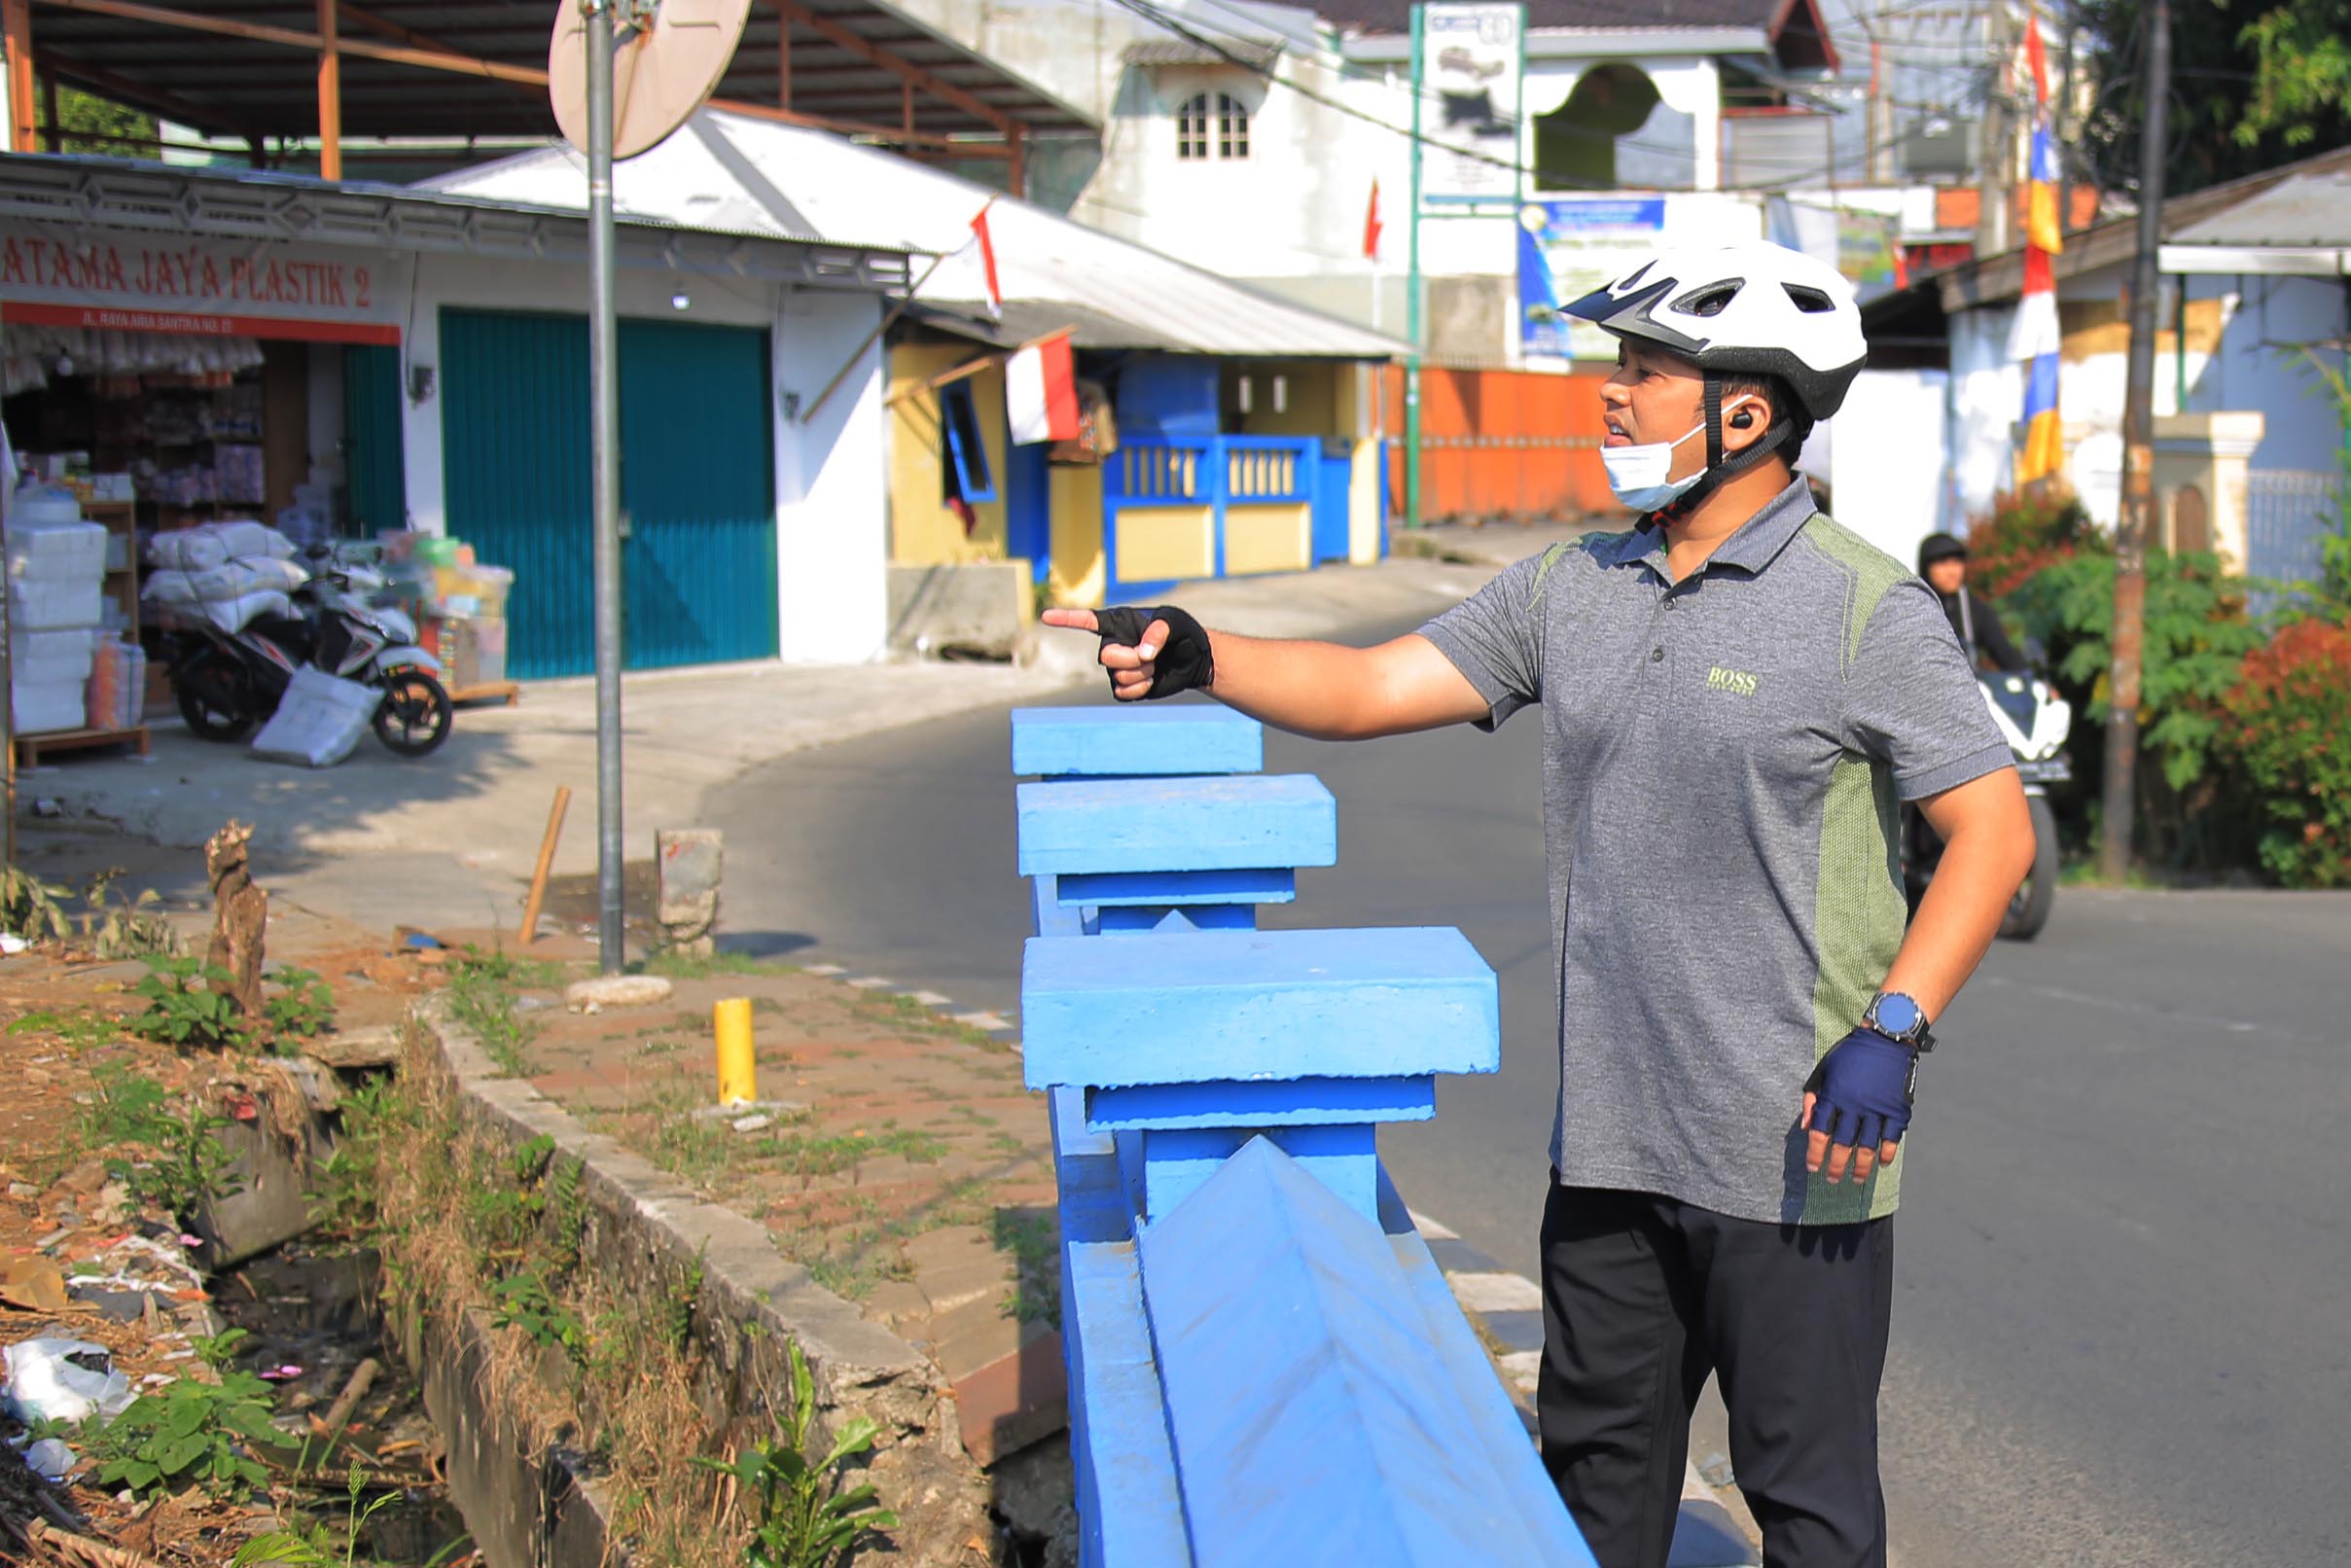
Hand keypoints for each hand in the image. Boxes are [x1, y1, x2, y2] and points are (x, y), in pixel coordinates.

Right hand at [1039, 605, 1214, 700]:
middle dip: (1131, 659)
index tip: (1045, 616)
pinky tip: (1151, 681)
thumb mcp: (1174, 622)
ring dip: (1142, 674)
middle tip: (1151, 655)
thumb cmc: (1181, 632)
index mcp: (1118, 623)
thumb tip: (1143, 653)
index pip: (1087, 620)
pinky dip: (1141, 689)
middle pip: (1106, 657)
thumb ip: (1158, 632)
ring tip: (1155, 665)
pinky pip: (1123, 693)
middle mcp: (1112, 645)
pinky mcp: (1125, 688)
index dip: (1065, 619)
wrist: (1192, 659)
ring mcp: (1116, 669)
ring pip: (1118, 677)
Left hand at [1800, 1027, 1914, 1185]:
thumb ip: (1812, 1098)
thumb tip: (1804, 1126)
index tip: (1813, 1167)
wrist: (1887, 1037)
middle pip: (1842, 1144)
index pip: (1819, 1132)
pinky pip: (1892, 1137)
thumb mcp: (1825, 1069)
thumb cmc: (1851, 1053)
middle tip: (1832, 1179)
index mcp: (1834, 1096)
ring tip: (1855, 1179)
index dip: (1815, 1153)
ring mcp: (1878, 1108)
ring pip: (1867, 1146)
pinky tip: (1883, 1163)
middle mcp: (1854, 1105)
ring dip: (1860, 1166)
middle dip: (1836, 1166)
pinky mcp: (1898, 1109)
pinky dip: (1888, 1152)